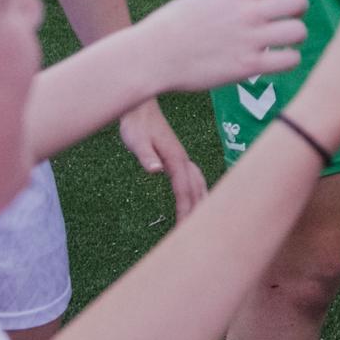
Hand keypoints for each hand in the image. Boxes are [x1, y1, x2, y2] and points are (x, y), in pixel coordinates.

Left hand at [113, 97, 207, 217]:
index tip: (184, 226)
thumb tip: (156, 170)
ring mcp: (182, 158)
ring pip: (198, 182)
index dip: (185, 208)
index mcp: (175, 159)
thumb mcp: (137, 140)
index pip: (184, 189)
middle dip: (197, 209)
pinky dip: (197, 190)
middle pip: (196, 188)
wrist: (141, 108)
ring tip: (203, 218)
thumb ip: (146, 156)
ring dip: (201, 200)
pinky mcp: (177, 157)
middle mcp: (183, 160)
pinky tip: (196, 195)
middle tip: (197, 231)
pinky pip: (193, 177)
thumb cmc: (137, 124)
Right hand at [131, 0, 313, 102]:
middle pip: (297, 1)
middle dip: (298, 7)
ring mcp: (249, 40)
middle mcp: (246, 12)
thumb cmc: (175, 25)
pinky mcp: (248, 67)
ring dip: (296, 34)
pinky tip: (279, 58)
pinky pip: (290, 60)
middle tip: (291, 15)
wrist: (152, 56)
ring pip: (298, 31)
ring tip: (284, 39)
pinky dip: (289, 58)